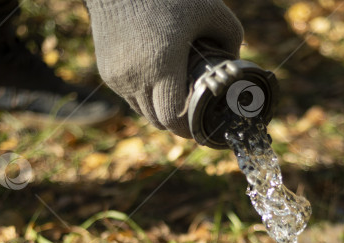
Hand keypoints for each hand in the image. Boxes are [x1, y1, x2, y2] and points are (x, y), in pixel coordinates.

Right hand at [87, 0, 243, 137]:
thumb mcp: (210, 10)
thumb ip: (230, 38)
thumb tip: (235, 64)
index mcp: (162, 64)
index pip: (172, 118)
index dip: (188, 129)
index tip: (202, 128)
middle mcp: (136, 76)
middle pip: (158, 121)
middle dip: (177, 123)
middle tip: (194, 117)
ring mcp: (119, 77)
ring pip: (143, 112)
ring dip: (160, 111)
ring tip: (177, 101)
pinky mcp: (108, 73)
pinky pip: (130, 97)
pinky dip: (145, 97)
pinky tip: (158, 85)